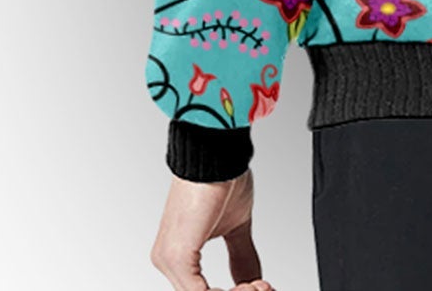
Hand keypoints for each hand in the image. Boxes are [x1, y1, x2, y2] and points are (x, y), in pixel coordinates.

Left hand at [150, 166, 274, 290]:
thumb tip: (252, 281)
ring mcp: (168, 260)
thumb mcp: (236, 227)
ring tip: (261, 285)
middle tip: (265, 287)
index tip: (262, 286)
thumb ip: (241, 257)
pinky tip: (250, 285)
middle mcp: (166, 260)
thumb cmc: (220, 178)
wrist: (215, 154)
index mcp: (177, 254)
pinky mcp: (177, 257)